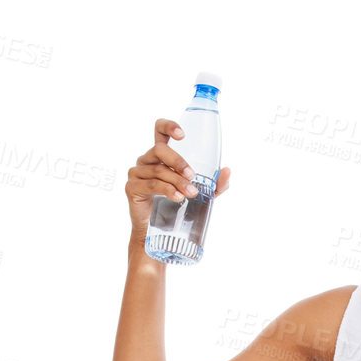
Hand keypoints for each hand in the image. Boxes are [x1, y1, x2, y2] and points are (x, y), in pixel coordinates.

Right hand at [125, 117, 231, 238]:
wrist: (159, 234)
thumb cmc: (177, 208)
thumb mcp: (201, 195)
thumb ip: (215, 184)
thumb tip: (227, 171)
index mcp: (160, 156)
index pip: (159, 130)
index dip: (169, 126)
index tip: (182, 135)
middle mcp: (146, 160)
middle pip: (159, 149)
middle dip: (178, 161)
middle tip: (192, 176)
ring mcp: (137, 173)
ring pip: (158, 170)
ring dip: (177, 181)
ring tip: (190, 193)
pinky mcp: (132, 188)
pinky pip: (151, 184)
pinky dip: (167, 190)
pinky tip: (178, 197)